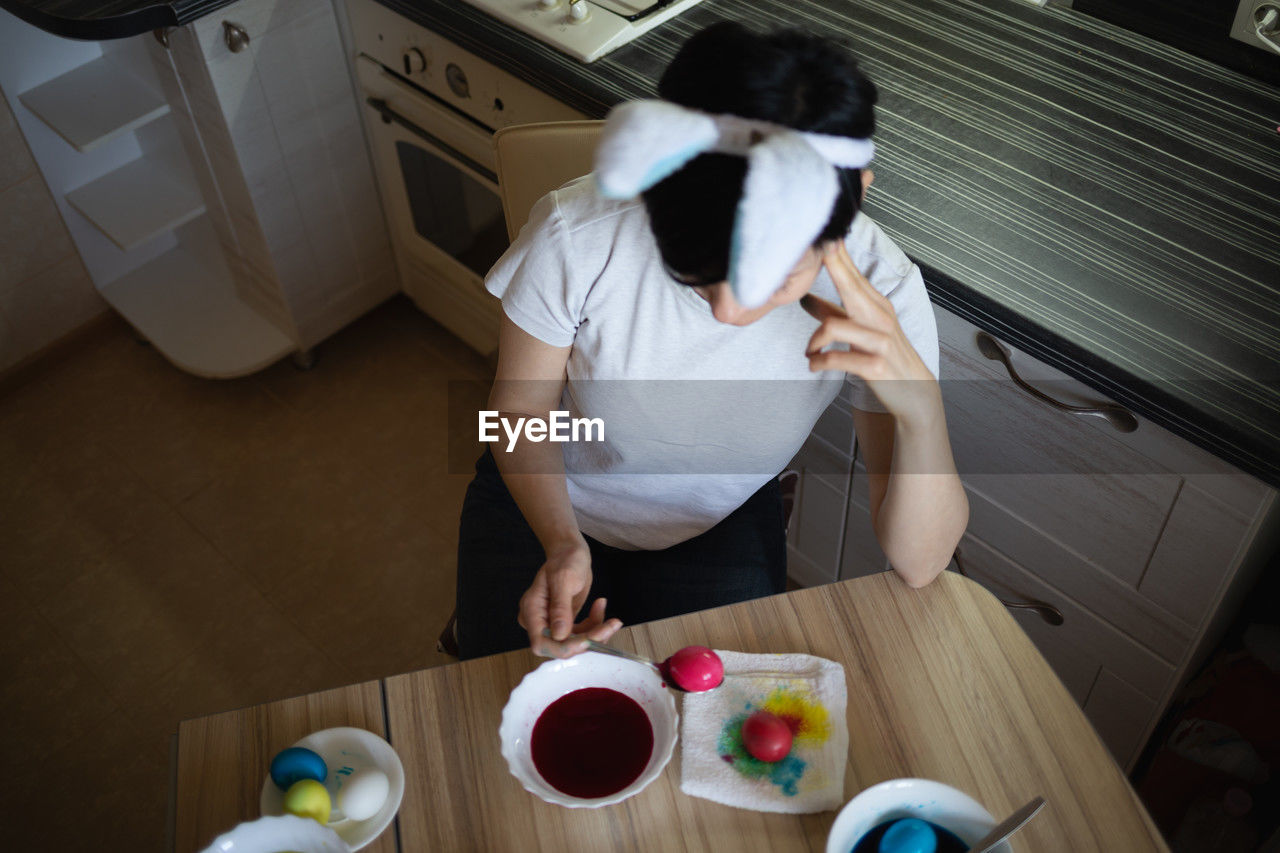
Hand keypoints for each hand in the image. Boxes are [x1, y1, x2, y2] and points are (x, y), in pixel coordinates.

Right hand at [518, 538, 621, 657]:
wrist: (570, 552)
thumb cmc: (565, 559)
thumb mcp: (564, 579)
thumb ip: (560, 607)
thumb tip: (559, 634)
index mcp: (532, 610)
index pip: (542, 643)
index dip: (565, 647)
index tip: (588, 639)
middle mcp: (539, 621)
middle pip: (561, 646)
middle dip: (587, 640)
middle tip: (610, 626)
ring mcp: (551, 623)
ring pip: (574, 643)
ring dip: (596, 633)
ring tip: (611, 619)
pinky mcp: (564, 623)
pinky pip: (581, 634)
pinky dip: (595, 625)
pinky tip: (600, 605)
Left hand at [802, 240, 940, 427]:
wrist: (914, 391)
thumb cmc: (882, 355)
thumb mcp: (860, 329)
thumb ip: (832, 312)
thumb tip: (804, 297)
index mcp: (875, 304)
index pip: (853, 274)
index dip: (838, 253)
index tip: (824, 234)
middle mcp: (880, 318)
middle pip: (851, 286)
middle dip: (833, 266)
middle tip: (814, 251)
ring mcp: (880, 341)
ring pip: (836, 326)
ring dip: (814, 340)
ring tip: (809, 351)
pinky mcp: (876, 366)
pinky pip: (837, 358)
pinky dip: (819, 361)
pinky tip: (814, 365)